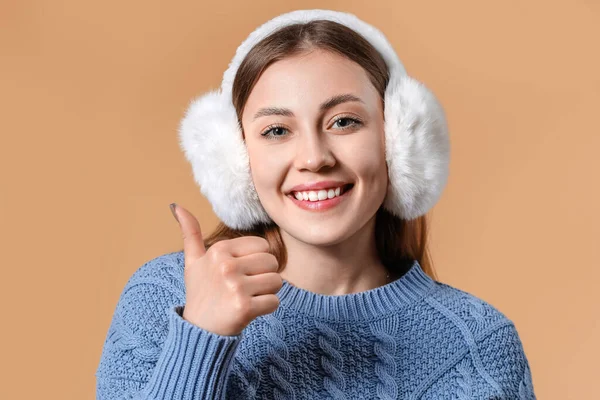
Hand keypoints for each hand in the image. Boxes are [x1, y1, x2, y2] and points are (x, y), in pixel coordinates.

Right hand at [171, 203, 281, 335]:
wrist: (198, 331)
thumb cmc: (200, 294)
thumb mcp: (193, 262)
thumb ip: (190, 233)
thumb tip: (176, 205)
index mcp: (218, 250)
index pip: (262, 245)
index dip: (256, 261)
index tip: (239, 274)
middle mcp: (226, 266)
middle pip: (272, 262)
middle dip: (264, 276)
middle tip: (244, 288)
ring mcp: (235, 287)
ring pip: (277, 281)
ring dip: (267, 293)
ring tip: (247, 298)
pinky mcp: (244, 307)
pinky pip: (275, 302)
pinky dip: (267, 309)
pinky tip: (249, 311)